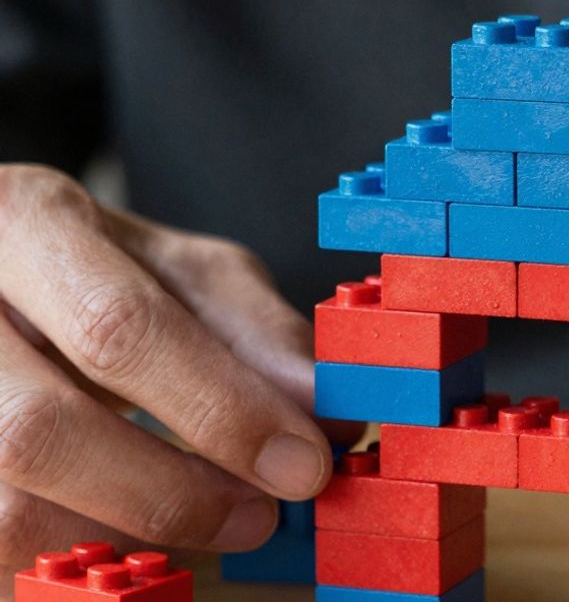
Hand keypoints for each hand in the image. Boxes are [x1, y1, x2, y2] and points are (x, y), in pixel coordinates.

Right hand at [0, 165, 338, 580]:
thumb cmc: (90, 271)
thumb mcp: (176, 269)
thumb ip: (254, 331)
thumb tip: (330, 416)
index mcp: (24, 223)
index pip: (118, 328)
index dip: (220, 409)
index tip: (304, 462)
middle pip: (41, 431)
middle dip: (172, 490)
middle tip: (261, 514)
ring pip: (4, 509)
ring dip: (123, 534)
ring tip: (204, 526)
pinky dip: (73, 552)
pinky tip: (130, 532)